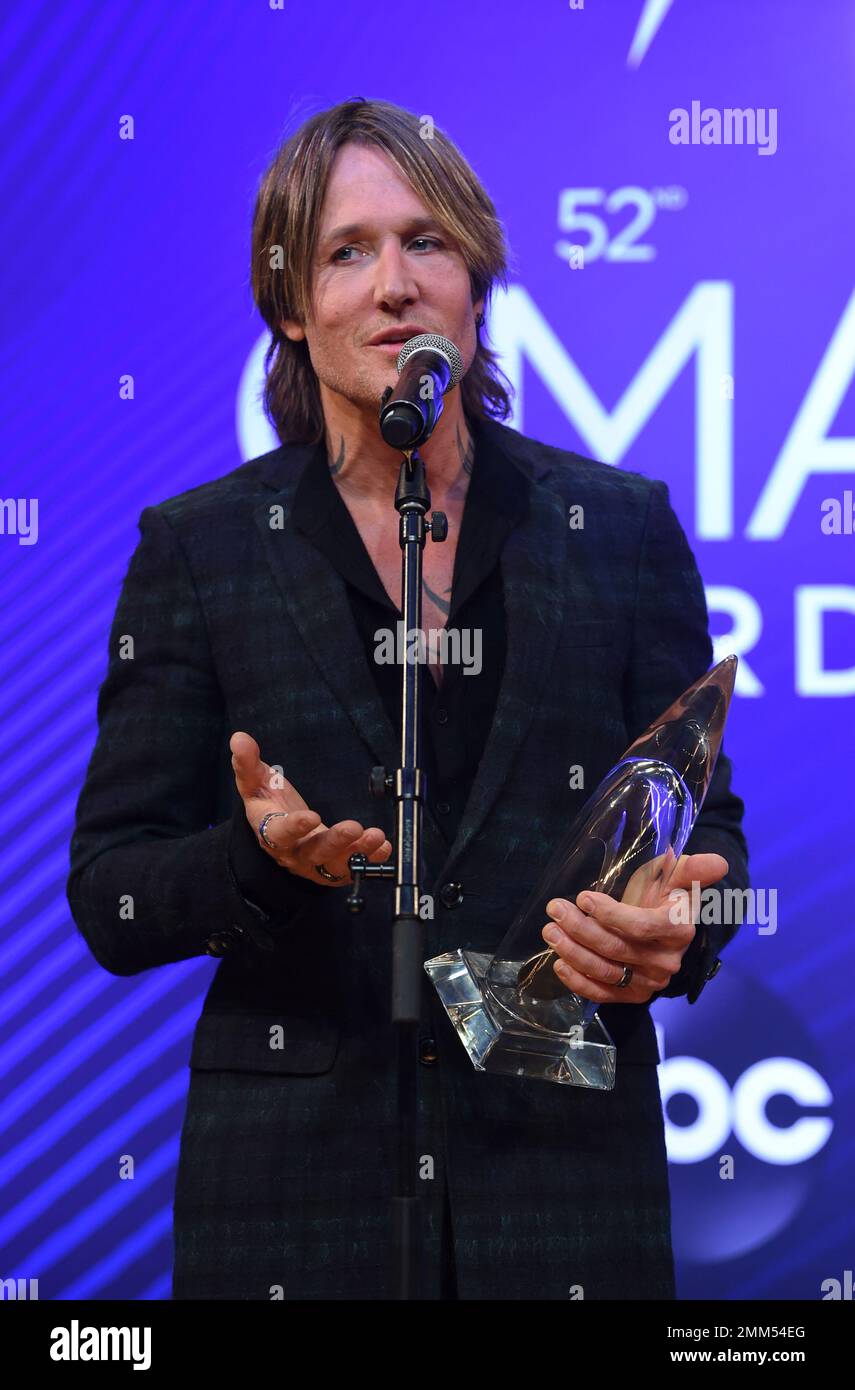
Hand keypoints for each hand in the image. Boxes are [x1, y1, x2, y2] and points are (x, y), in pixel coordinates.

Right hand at [230, 731, 392, 886]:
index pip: (280, 833)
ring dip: (358, 850)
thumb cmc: (270, 806)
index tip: (310, 815)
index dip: (294, 826)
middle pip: (314, 851)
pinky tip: (383, 847)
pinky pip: (353, 867)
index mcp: (272, 833)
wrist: (281, 837)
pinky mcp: (334, 869)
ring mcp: (316, 864)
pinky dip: (370, 859)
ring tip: (375, 836)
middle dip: (335, 841)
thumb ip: (247, 764)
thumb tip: (238, 738)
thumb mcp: (256, 785)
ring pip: (336, 862)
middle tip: (354, 827)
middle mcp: (294, 853)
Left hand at [540, 849, 728, 1004]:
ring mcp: (650, 982)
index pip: (641, 926)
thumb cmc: (665, 896)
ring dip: (572, 951)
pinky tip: (559, 964)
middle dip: (580, 928)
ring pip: (606, 970)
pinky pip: (604, 994)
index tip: (584, 897)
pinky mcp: (633, 995)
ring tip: (550, 931)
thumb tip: (717, 862)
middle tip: (555, 909)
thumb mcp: (676, 877)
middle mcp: (666, 961)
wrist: (665, 928)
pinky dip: (578, 982)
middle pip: (616, 948)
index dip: (610, 914)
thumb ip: (693, 870)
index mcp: (678, 930)